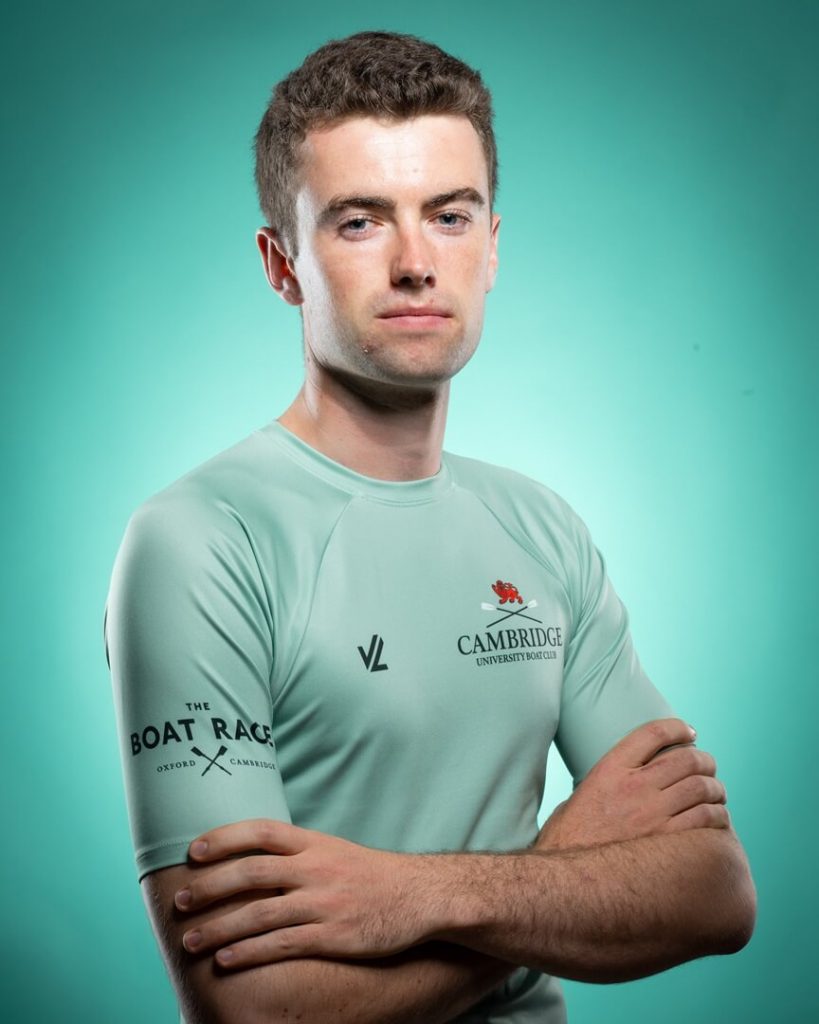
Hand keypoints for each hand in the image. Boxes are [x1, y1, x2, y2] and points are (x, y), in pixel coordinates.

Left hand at [174, 819, 431, 968]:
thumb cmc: (372, 876)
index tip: (194, 850)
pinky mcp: (333, 936)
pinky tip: (225, 961)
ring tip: (190, 939)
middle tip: (180, 900)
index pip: (262, 831)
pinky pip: (282, 944)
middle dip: (210, 886)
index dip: (225, 837)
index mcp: (315, 843)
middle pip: (253, 871)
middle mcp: (316, 868)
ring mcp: (324, 903)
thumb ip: (298, 854)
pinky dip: (250, 952)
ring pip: (260, 913)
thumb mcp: (335, 852)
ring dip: (220, 927)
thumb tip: (254, 858)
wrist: (420, 896)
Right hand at [536, 718, 729, 851]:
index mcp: (609, 770)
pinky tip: (716, 819)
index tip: (689, 732)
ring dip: (715, 788)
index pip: (653, 733)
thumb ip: (604, 783)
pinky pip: (706, 820)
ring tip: (716, 793)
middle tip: (707, 767)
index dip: (677, 728)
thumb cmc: (568, 840)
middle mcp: (633, 786)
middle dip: (704, 759)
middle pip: (685, 758)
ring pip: (701, 787)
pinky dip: (717, 816)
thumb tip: (625, 780)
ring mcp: (652, 814)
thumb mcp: (577, 797)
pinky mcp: (666, 842)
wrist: (568, 880)